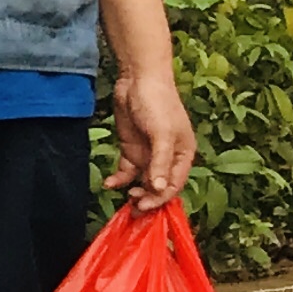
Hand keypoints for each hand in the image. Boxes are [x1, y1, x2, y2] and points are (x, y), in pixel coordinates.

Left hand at [106, 65, 197, 212]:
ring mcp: (148, 154)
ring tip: (124, 201)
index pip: (173, 184)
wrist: (137, 80)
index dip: (160, 198)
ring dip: (134, 192)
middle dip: (148, 200)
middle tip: (133, 211)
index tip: (145, 205)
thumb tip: (158, 188)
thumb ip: (160, 161)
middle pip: (158, 187)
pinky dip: (119, 179)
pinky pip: (126, 170)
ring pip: (142, 181)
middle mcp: (167, 158)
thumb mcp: (162, 133)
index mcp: (183, 155)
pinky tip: (110, 184)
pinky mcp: (131, 149)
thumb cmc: (158, 104)